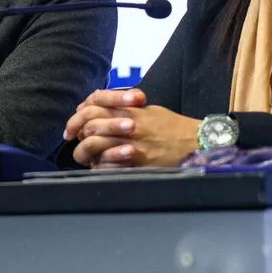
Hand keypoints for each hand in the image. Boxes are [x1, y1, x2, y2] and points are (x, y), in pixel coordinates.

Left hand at [64, 89, 200, 167]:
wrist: (197, 143)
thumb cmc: (173, 127)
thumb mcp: (149, 110)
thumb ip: (125, 108)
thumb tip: (100, 111)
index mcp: (130, 108)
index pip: (93, 105)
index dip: (78, 116)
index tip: (74, 126)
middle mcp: (128, 123)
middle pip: (89, 124)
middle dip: (77, 133)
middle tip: (74, 141)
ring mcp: (131, 143)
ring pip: (94, 145)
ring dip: (83, 152)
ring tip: (84, 157)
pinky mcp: (137, 162)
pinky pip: (107, 165)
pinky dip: (98, 166)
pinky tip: (99, 167)